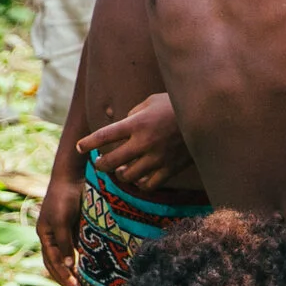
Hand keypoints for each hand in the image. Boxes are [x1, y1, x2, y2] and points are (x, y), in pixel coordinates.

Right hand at [36, 167, 84, 285]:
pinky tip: (88, 265)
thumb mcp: (61, 222)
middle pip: (54, 263)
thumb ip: (63, 243)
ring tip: (82, 283)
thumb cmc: (64, 198)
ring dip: (71, 270)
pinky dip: (79, 258)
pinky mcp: (73, 227)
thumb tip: (67, 265)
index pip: (51, 262)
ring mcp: (62, 231)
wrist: (71, 177)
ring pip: (63, 257)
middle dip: (64, 277)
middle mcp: (52, 235)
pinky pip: (75, 247)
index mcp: (44, 234)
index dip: (62, 276)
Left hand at [79, 92, 197, 193]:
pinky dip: (140, 183)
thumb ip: (133, 114)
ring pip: (129, 176)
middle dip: (101, 165)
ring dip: (121, 174)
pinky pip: (150, 184)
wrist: (206, 118)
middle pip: (112, 161)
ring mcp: (158, 158)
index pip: (104, 136)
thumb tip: (122, 125)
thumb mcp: (150, 101)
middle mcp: (144, 143)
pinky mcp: (171, 168)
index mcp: (137, 124)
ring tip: (120, 170)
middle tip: (99, 163)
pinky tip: (139, 178)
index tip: (79, 147)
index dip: (88, 143)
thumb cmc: (175, 105)